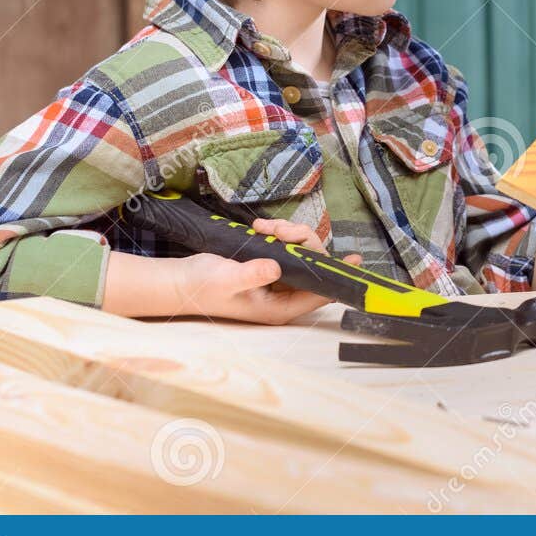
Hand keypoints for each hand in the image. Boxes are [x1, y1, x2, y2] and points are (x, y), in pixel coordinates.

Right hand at [170, 216, 362, 324]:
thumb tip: (276, 268)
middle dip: (301, 241)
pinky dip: (278, 233)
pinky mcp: (269, 266)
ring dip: (287, 233)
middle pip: (313, 265)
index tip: (354, 260)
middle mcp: (282, 296)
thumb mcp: (226, 280)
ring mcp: (277, 281)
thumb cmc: (202, 287)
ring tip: (263, 227)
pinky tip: (260, 228)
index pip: (318, 294)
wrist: (181, 281)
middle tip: (279, 229)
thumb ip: (251, 275)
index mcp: (278, 308)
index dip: (337, 278)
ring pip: (301, 252)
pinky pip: (287, 246)